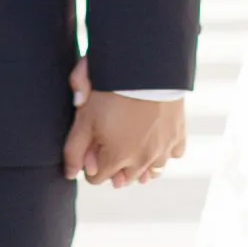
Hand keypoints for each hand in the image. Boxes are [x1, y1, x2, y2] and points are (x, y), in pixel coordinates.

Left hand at [64, 74, 184, 186]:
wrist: (147, 67)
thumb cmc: (112, 91)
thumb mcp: (85, 118)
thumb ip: (74, 150)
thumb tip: (69, 174)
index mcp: (117, 159)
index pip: (97, 179)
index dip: (89, 164)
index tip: (90, 149)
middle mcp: (142, 161)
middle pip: (124, 179)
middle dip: (115, 168)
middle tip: (110, 145)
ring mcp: (163, 150)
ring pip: (151, 172)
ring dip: (141, 165)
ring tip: (133, 148)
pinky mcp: (178, 136)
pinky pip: (173, 154)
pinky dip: (164, 150)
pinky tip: (155, 139)